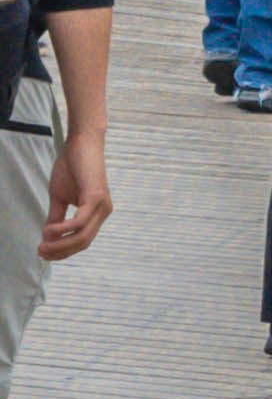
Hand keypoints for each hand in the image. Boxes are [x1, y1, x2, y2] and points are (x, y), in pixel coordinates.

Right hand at [41, 127, 108, 259]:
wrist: (81, 143)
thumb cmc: (72, 167)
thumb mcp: (60, 198)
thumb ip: (57, 218)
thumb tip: (47, 237)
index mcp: (97, 213)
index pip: (82, 241)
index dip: (63, 251)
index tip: (43, 254)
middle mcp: (104, 211)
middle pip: (82, 243)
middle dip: (60, 252)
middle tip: (41, 252)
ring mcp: (102, 205)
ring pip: (82, 236)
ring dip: (60, 244)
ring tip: (42, 244)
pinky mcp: (96, 196)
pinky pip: (80, 222)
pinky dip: (63, 229)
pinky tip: (49, 230)